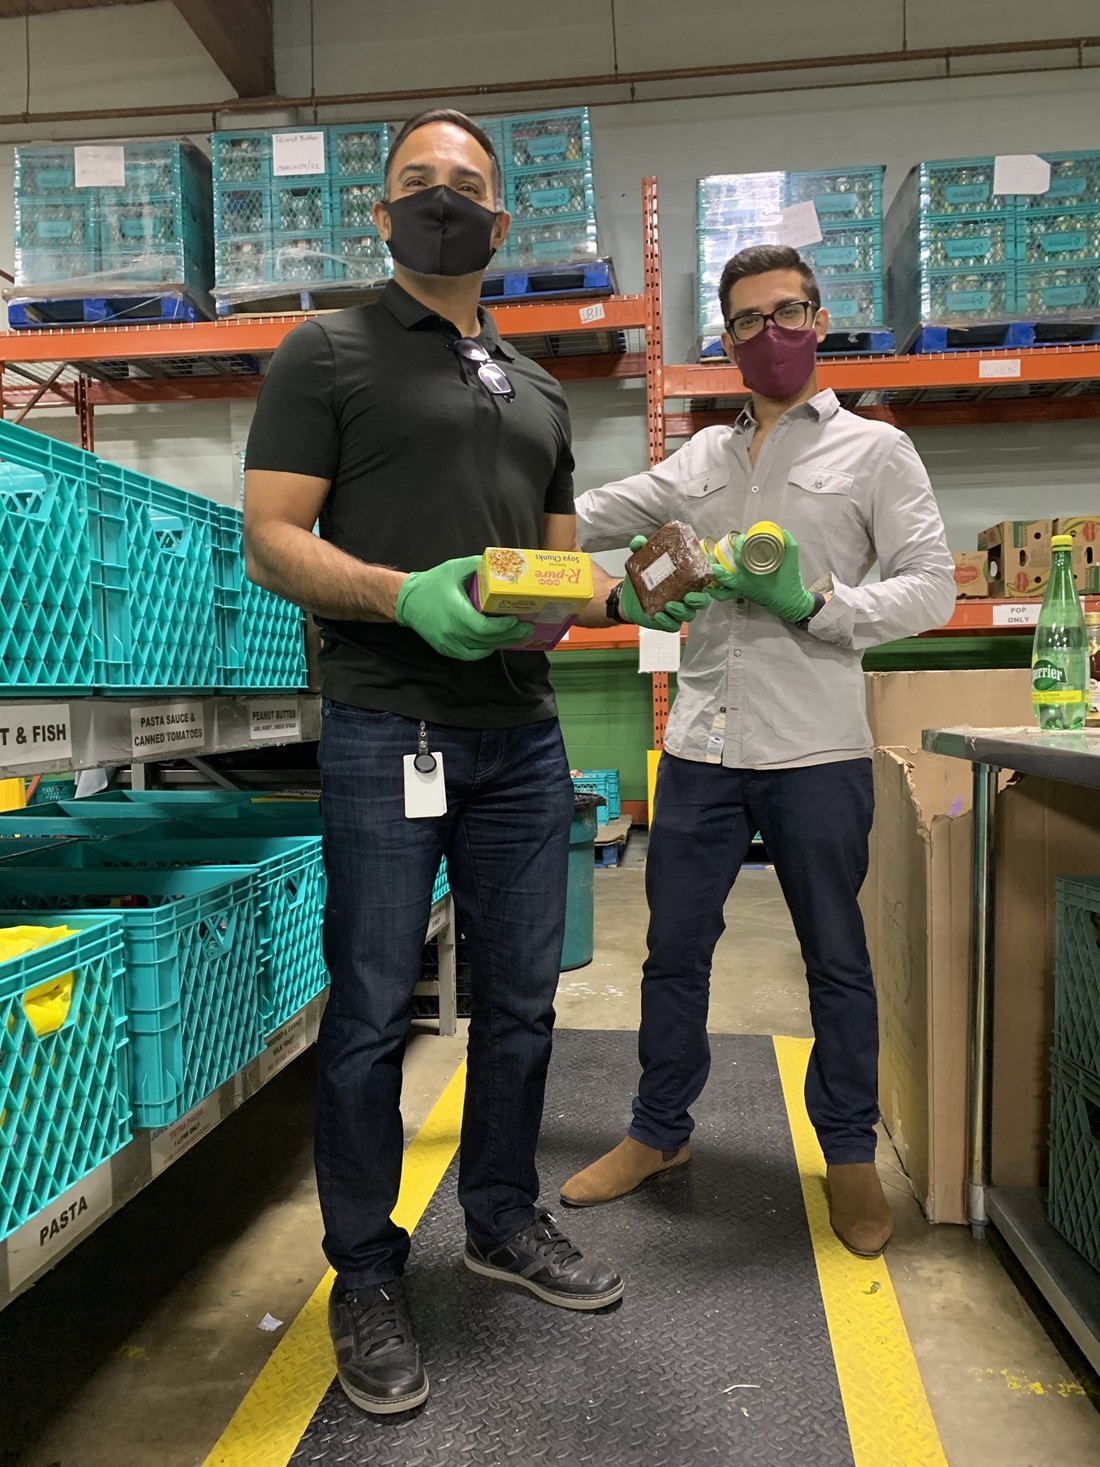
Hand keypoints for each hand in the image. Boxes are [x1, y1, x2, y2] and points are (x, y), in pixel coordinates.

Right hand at [395, 555, 529, 660]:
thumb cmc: (432, 583)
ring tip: (516, 634)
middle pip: (487, 641)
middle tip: (527, 628)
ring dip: (500, 643)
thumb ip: (478, 566)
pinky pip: (471, 655)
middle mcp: (452, 632)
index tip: (517, 619)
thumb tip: (501, 565)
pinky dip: (485, 649)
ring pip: (481, 651)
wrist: (407, 601)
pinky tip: (496, 641)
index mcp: (455, 612)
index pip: (484, 627)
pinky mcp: (446, 649)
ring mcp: (448, 644)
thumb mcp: (455, 568)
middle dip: (510, 636)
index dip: (504, 627)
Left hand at [619, 536, 709, 631]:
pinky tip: (659, 615)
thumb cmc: (645, 579)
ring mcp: (679, 609)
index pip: (705, 576)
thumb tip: (639, 542)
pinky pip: (674, 625)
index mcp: (687, 579)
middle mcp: (687, 594)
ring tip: (669, 605)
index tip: (717, 571)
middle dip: (699, 600)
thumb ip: (642, 548)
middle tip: (688, 596)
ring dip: (681, 611)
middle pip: (703, 600)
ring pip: (689, 614)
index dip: (716, 574)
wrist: (629, 596)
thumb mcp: (643, 561)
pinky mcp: (669, 620)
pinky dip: (668, 622)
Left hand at [713, 529, 814, 622]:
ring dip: (715, 578)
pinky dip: (719, 589)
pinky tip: (715, 581)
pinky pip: (726, 594)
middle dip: (720, 562)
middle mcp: (744, 584)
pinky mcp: (743, 594)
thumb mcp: (792, 563)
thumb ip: (790, 546)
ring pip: (722, 587)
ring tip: (711, 567)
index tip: (742, 537)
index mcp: (754, 575)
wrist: (790, 603)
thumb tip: (783, 532)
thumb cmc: (789, 584)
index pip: (740, 556)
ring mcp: (742, 591)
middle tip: (724, 551)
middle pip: (724, 574)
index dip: (739, 544)